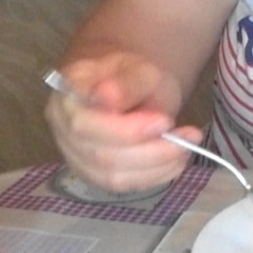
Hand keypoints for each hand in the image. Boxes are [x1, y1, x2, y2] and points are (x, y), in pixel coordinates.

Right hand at [44, 51, 200, 192]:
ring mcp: (76, 155)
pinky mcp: (94, 174)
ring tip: (187, 146)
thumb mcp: (139, 67)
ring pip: (112, 176)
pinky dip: (155, 176)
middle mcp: (63, 129)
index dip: (124, 130)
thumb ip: (128, 82)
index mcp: (67, 95)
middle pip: (100, 154)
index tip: (164, 121)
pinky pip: (124, 185)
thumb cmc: (130, 74)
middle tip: (189, 136)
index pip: (84, 122)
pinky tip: (177, 160)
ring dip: (157, 165)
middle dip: (150, 150)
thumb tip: (108, 97)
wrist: (126, 86)